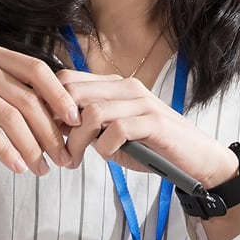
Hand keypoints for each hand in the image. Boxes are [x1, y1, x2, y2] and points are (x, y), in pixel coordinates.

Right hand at [0, 42, 80, 176]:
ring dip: (30, 146)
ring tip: (41, 168)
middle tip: (63, 157)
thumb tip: (55, 112)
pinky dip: (5, 150)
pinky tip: (17, 166)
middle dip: (49, 131)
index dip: (59, 95)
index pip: (36, 69)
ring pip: (8, 116)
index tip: (75, 120)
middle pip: (26, 98)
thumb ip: (8, 86)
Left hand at [58, 70, 237, 185]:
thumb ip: (88, 125)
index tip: (46, 132)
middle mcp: (127, 87)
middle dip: (58, 124)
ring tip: (76, 159)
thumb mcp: (113, 133)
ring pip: (92, 113)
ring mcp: (142, 102)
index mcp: (115, 85)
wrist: (194, 158)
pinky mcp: (154, 122)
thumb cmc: (152, 146)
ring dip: (77, 142)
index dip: (49, 105)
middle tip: (58, 149)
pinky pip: (116, 130)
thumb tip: (53, 126)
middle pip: (73, 91)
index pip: (67, 80)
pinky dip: (104, 148)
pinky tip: (107, 156)